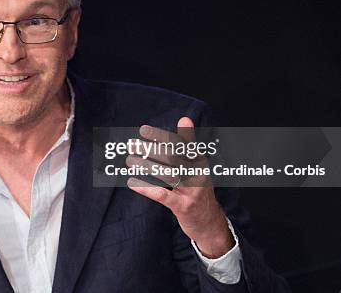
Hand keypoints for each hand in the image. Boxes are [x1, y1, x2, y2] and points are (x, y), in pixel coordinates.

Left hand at [126, 117, 233, 257]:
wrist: (209, 222)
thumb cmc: (197, 188)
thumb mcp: (196, 165)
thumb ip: (188, 143)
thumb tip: (185, 118)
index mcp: (200, 161)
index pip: (180, 144)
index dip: (161, 136)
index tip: (143, 130)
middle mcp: (198, 174)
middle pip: (172, 157)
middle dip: (150, 149)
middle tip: (132, 145)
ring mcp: (193, 191)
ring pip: (167, 174)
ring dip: (146, 165)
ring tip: (130, 160)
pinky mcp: (184, 207)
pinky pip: (163, 196)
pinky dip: (146, 188)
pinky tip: (132, 182)